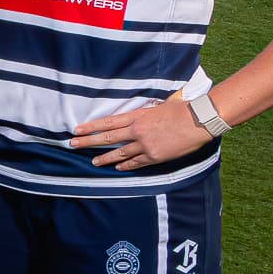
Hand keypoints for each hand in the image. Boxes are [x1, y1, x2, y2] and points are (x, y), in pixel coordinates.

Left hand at [69, 95, 211, 171]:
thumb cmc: (183, 109)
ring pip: (119, 153)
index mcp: (138, 116)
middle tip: (73, 145)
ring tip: (93, 162)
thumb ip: (147, 112)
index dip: (92, 127)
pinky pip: (136, 163)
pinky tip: (118, 168)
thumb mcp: (160, 105)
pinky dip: (126, 165)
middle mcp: (137, 131)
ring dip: (105, 158)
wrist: (199, 121)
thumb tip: (140, 113)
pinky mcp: (154, 156)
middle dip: (89, 142)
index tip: (77, 129)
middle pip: (108, 137)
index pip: (109, 122)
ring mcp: (145, 145)